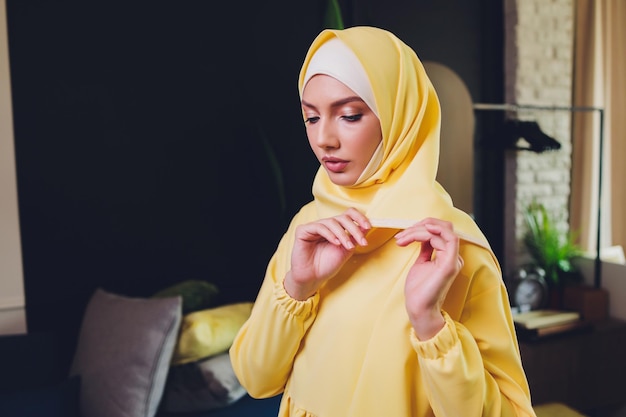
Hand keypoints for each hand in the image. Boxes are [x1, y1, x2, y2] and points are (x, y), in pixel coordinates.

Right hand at [284, 208, 370, 299]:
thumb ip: (355, 238)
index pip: (348, 214)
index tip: (368, 226)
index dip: (359, 217)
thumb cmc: (326, 265)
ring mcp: (314, 227)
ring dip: (343, 234)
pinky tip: (336, 243)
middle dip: (355, 229)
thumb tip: (367, 226)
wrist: (312, 278)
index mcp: (336, 228)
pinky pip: (319, 227)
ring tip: (348, 246)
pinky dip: (330, 234)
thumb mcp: (346, 250)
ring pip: (332, 222)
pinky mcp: (303, 230)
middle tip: (361, 241)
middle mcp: (325, 225)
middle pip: (343, 217)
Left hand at [394, 218, 463, 339]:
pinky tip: (416, 234)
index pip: (440, 230)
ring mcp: (453, 260)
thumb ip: (426, 249)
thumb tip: (424, 235)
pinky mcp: (450, 264)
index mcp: (448, 255)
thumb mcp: (421, 263)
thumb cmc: (419, 290)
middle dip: (421, 224)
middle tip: (402, 235)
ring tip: (402, 239)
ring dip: (418, 230)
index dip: (422, 226)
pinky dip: (432, 232)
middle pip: (444, 227)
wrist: (418, 308)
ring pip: (442, 231)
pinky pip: (448, 239)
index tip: (403, 234)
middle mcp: (453, 256)